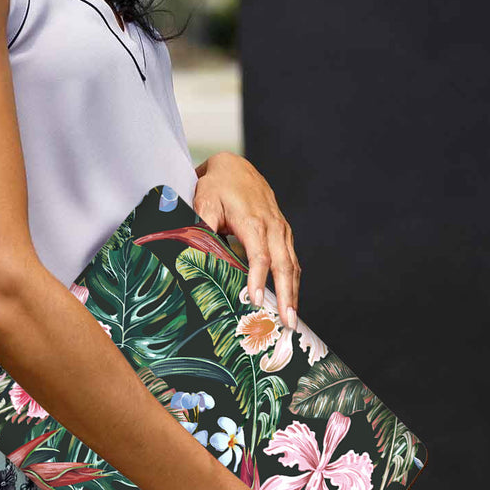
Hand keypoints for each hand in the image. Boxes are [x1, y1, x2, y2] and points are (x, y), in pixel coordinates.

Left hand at [193, 152, 301, 330]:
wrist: (236, 166)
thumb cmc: (218, 185)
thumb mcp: (204, 200)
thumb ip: (203, 225)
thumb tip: (197, 249)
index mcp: (252, 220)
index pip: (259, 255)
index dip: (257, 279)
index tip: (254, 300)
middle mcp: (272, 226)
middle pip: (284, 265)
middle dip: (287, 295)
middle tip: (287, 323)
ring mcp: (281, 228)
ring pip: (292, 264)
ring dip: (293, 292)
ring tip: (291, 320)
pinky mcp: (284, 231)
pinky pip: (292, 259)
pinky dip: (293, 280)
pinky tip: (290, 298)